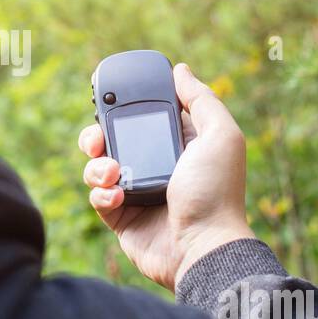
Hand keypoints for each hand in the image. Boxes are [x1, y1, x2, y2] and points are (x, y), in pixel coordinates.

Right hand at [78, 63, 254, 290]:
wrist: (203, 248)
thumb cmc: (216, 192)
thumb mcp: (220, 135)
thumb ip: (201, 99)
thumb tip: (180, 70)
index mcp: (178, 143)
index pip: (144, 116)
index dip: (126, 107)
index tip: (111, 101)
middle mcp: (156, 165)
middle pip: (112, 138)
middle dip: (97, 134)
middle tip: (98, 139)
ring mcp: (137, 191)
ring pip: (99, 166)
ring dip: (97, 165)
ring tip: (113, 173)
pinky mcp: (122, 217)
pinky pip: (97, 197)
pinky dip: (101, 192)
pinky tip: (117, 195)